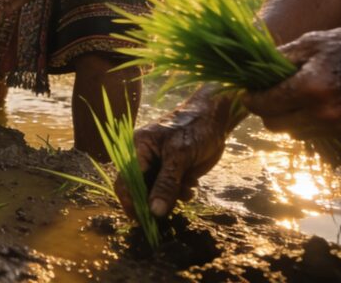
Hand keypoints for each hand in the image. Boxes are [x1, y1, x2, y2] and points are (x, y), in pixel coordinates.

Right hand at [119, 95, 229, 218]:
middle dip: (154, 203)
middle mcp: (143, 158)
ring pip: (156, 193)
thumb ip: (166, 184)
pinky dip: (180, 194)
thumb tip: (154, 211)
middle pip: (140, 190)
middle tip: (167, 216)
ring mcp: (158, 166)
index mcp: (137, 148)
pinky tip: (192, 187)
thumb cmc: (193, 130)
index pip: (125, 180)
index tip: (142, 220)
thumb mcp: (179, 156)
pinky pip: (169, 192)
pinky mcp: (172, 172)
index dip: (131, 201)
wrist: (214, 120)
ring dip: (170, 199)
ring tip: (187, 192)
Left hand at [244, 25, 340, 139]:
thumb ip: (279, 60)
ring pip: (291, 132)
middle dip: (264, 110)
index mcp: (310, 88)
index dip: (249, 99)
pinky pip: (310, 133)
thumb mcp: (310, 43)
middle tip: (265, 93)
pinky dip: (301, 121)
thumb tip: (253, 72)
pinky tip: (306, 102)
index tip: (247, 91)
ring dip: (283, 117)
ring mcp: (335, 126)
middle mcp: (321, 113)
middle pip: (273, 125)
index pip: (264, 105)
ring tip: (287, 96)